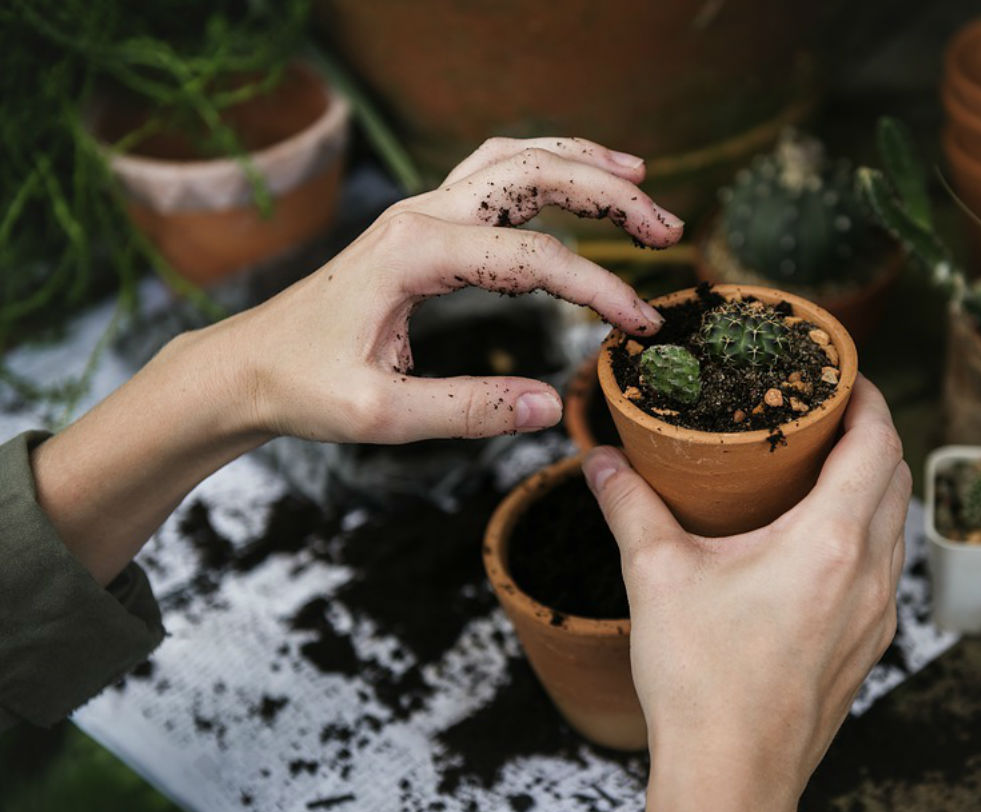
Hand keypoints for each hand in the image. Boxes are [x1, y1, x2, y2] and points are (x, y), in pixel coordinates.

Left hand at [211, 136, 682, 443]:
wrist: (246, 366)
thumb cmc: (302, 387)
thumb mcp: (382, 415)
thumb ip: (469, 410)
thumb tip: (551, 406)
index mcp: (414, 253)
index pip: (534, 259)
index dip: (599, 289)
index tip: (641, 326)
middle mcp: (420, 215)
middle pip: (533, 174)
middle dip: (610, 193)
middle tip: (667, 227)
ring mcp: (419, 212)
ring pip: (513, 160)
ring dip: (580, 164)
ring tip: (639, 178)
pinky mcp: (420, 226)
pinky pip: (491, 176)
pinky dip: (542, 170)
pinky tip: (572, 183)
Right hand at [583, 376, 909, 811]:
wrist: (732, 777)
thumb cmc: (701, 682)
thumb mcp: (656, 576)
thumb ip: (628, 505)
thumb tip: (600, 460)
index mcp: (830, 542)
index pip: (878, 443)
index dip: (868, 398)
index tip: (842, 374)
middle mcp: (870, 574)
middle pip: (897, 478)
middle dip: (871, 434)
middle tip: (824, 413)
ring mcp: (877, 616)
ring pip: (896, 525)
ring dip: (872, 484)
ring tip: (820, 468)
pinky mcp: (867, 647)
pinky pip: (885, 568)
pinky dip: (866, 533)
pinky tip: (817, 541)